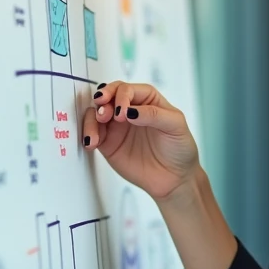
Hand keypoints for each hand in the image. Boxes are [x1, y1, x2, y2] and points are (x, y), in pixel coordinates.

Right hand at [81, 81, 199, 200]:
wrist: (174, 179)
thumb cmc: (180, 148)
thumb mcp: (176, 126)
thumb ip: (154, 114)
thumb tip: (130, 110)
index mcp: (148, 100)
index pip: (128, 89)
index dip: (121, 95)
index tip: (122, 112)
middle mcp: (130, 109)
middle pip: (109, 94)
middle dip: (103, 99)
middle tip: (104, 112)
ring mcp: (117, 126)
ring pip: (97, 111)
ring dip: (93, 116)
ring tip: (99, 126)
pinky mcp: (108, 143)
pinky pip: (93, 132)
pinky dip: (88, 133)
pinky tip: (92, 142)